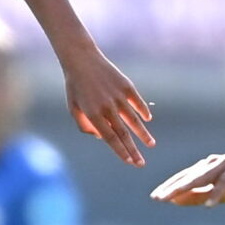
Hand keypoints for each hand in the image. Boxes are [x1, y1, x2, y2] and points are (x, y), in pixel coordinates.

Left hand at [60, 41, 153, 166]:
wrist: (82, 60)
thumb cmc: (75, 87)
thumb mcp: (73, 109)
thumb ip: (85, 126)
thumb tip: (102, 137)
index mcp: (93, 114)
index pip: (110, 138)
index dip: (120, 151)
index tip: (129, 161)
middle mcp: (108, 107)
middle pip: (124, 133)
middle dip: (133, 150)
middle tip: (141, 164)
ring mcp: (119, 96)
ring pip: (134, 120)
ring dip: (143, 134)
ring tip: (151, 144)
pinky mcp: (126, 86)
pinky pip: (138, 102)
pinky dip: (143, 111)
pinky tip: (148, 120)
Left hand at [149, 151, 224, 206]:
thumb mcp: (220, 194)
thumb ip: (199, 196)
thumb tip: (175, 200)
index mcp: (207, 168)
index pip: (184, 177)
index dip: (169, 186)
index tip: (155, 197)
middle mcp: (213, 163)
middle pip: (189, 176)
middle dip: (171, 187)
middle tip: (157, 197)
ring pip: (202, 177)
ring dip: (186, 188)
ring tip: (172, 198)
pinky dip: (217, 193)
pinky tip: (209, 205)